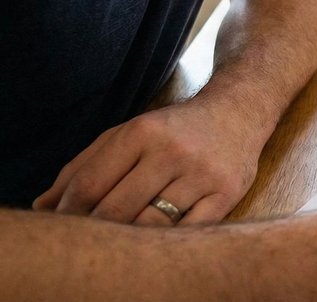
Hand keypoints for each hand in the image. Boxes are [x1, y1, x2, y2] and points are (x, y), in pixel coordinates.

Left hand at [32, 99, 261, 225]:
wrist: (239, 111)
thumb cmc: (174, 128)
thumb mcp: (126, 134)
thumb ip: (84, 166)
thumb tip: (43, 206)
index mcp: (142, 132)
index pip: (90, 184)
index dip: (69, 212)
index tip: (64, 227)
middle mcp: (173, 151)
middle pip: (117, 208)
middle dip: (97, 229)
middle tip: (91, 240)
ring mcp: (202, 173)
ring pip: (151, 223)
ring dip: (131, 237)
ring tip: (123, 240)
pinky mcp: (227, 192)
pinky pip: (188, 230)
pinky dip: (168, 239)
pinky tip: (159, 237)